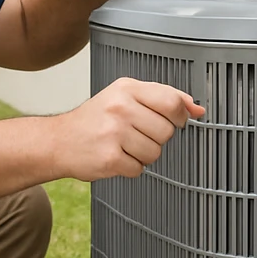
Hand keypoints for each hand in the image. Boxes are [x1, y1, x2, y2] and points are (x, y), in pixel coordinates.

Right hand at [54, 77, 205, 179]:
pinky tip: (115, 157)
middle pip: (167, 131)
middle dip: (157, 137)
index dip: (179, 116)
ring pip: (155, 152)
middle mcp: (120, 108)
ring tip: (124, 146)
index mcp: (127, 88)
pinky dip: (130, 167)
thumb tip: (197, 110)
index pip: (172, 101)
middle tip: (136, 134)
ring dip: (143, 155)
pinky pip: (139, 169)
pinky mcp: (109, 158)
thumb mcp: (127, 96)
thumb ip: (164, 98)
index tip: (172, 121)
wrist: (59, 141)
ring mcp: (114, 133)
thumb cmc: (96, 119)